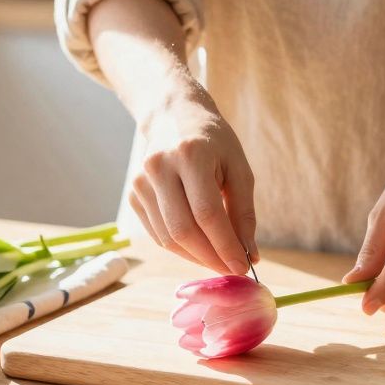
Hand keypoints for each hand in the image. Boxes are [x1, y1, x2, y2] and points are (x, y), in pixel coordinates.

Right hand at [130, 88, 257, 274]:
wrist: (172, 115)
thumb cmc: (213, 142)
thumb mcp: (239, 168)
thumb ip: (244, 212)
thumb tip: (250, 255)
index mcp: (190, 155)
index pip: (207, 214)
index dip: (225, 246)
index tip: (243, 267)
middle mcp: (159, 167)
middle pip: (183, 230)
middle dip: (210, 257)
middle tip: (231, 269)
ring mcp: (141, 181)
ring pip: (167, 237)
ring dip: (196, 257)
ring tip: (218, 259)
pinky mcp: (134, 194)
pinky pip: (157, 233)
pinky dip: (180, 248)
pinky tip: (199, 247)